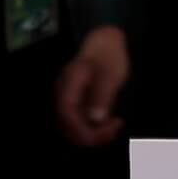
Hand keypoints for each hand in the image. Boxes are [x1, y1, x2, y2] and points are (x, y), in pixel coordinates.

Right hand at [57, 26, 128, 145]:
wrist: (103, 43)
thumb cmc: (108, 56)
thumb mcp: (111, 74)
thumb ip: (102, 95)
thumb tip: (95, 119)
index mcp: (68, 85)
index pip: (67, 116)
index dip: (86, 130)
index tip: (111, 126)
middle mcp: (61, 95)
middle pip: (66, 127)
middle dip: (91, 135)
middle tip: (116, 127)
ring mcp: (65, 100)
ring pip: (70, 128)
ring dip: (92, 134)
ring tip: (114, 126)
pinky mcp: (72, 104)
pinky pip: (76, 123)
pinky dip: (91, 128)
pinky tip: (108, 123)